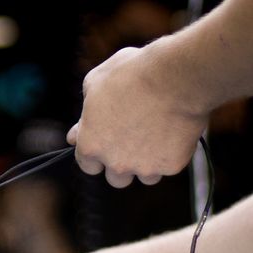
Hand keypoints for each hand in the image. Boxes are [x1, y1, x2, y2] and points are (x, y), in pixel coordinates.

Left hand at [68, 44, 206, 187]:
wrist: (175, 78)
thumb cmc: (132, 73)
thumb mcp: (96, 82)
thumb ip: (85, 111)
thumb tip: (77, 131)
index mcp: (91, 145)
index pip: (88, 165)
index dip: (97, 152)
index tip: (107, 141)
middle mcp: (115, 163)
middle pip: (116, 178)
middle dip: (122, 163)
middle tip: (133, 139)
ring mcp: (145, 167)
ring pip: (145, 176)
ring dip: (148, 162)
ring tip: (157, 134)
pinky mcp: (171, 165)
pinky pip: (169, 165)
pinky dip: (171, 153)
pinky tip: (174, 131)